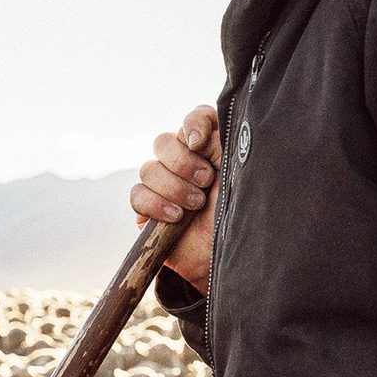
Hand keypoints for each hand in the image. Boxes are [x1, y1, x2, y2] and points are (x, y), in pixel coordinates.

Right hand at [132, 105, 220, 292]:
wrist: (225, 259)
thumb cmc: (240, 217)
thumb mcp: (238, 178)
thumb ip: (221, 148)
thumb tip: (197, 134)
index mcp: (211, 150)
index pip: (196, 118)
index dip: (194, 123)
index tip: (200, 142)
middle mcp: (184, 163)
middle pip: (163, 141)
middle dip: (183, 162)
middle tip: (206, 181)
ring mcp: (163, 185)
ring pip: (148, 169)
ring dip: (173, 187)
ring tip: (195, 205)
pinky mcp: (148, 209)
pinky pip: (137, 194)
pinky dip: (156, 204)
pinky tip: (176, 217)